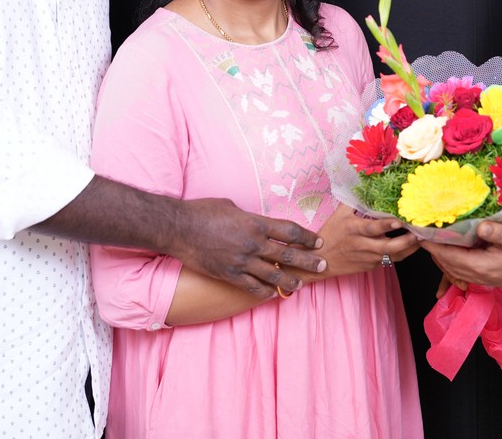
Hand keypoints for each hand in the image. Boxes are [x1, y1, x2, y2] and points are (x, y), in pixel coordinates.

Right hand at [171, 197, 326, 296]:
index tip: (318, 242)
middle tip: (322, 266)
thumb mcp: (232, 206)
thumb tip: (258, 221)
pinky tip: (273, 294)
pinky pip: (252, 287)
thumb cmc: (203, 211)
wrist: (179, 228)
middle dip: (308, 261)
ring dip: (290, 281)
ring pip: (274, 274)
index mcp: (256, 222)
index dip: (307, 237)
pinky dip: (265, 291)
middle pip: (288, 254)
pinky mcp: (229, 275)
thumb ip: (250, 217)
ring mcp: (242, 261)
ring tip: (301, 285)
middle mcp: (253, 243)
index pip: (290, 231)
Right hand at [291, 206, 419, 280]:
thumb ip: (355, 200)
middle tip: (420, 233)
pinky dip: (401, 254)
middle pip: (388, 247)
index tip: (400, 221)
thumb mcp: (339, 213)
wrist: (319, 260)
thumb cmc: (330, 233)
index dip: (387, 226)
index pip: (373, 228)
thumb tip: (368, 182)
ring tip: (422, 239)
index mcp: (354, 229)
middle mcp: (362, 245)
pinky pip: (389, 261)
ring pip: (393, 256)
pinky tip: (412, 246)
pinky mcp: (371, 266)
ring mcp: (368, 258)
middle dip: (406, 241)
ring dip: (409, 248)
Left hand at [425, 220, 501, 289]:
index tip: (419, 233)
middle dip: (433, 250)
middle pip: (447, 264)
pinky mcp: (488, 275)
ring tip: (432, 239)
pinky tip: (448, 258)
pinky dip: (452, 264)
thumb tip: (478, 226)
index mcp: (482, 266)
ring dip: (442, 256)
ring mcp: (483, 277)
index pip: (449, 256)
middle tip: (422, 232)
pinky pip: (463, 271)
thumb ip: (496, 232)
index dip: (432, 245)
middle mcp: (479, 275)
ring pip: (453, 268)